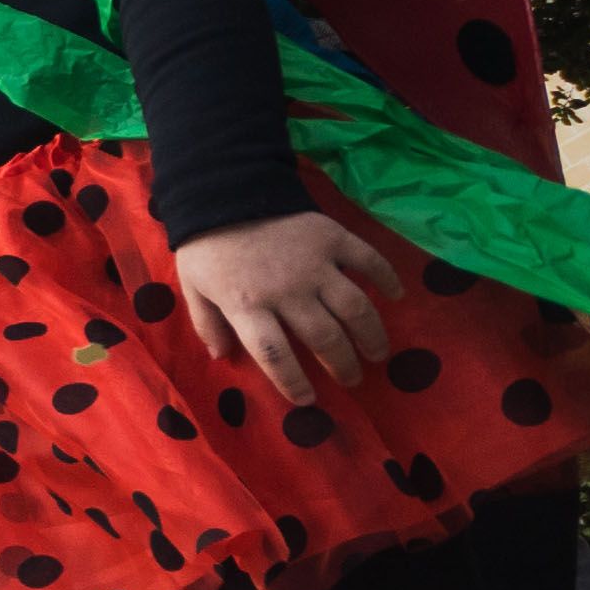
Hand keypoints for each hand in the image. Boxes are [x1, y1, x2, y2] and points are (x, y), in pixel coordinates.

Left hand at [173, 210, 403, 408]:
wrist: (224, 187)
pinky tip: (396, 296)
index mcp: (247, 304)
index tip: (307, 401)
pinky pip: (368, 261)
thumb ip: (207, 323)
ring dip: (371, 335)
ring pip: (354, 308)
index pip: (274, 354)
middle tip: (353, 381)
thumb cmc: (207, 243)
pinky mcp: (333, 238)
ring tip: (378, 355)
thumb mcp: (193, 286)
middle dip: (342, 365)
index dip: (292, 382)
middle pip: (323, 337)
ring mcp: (314, 263)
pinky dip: (387, 278)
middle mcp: (286, 290)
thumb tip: (222, 357)